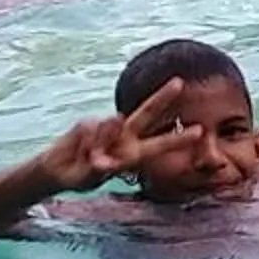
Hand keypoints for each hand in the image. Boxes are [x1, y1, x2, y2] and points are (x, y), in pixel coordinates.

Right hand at [34, 78, 194, 192]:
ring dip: (101, 142)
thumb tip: (111, 127)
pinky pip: (90, 129)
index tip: (201, 131)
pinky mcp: (88, 123)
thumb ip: (103, 160)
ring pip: (112, 124)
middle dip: (162, 97)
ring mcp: (107, 127)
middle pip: (147, 113)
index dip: (179, 138)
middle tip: (180, 82)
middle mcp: (125, 136)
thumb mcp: (95, 175)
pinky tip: (80, 148)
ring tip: (89, 157)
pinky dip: (85, 141)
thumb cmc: (83, 176)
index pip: (160, 144)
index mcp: (134, 153)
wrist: (57, 172)